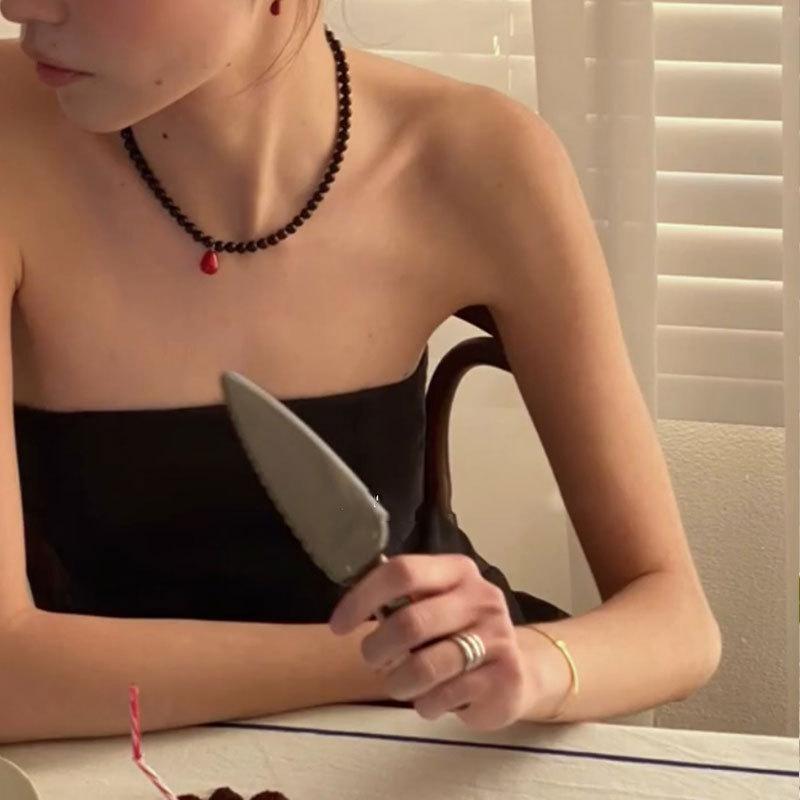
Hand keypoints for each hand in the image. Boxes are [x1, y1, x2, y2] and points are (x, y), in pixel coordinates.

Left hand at [328, 554, 532, 730]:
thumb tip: (350, 609)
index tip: (339, 624)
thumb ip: (401, 600)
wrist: (519, 670)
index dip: (363, 597)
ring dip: (398, 682)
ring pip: (425, 667)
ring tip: (399, 683)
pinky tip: (433, 698)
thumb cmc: (458, 633)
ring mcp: (497, 637)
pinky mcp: (504, 677)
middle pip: (410, 622)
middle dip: (378, 648)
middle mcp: (481, 598)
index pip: (403, 571)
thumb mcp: (435, 605)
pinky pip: (444, 696)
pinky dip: (426, 704)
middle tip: (373, 659)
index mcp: (457, 571)